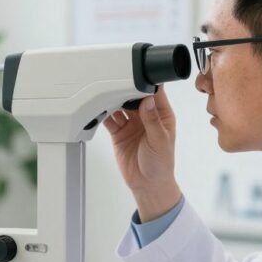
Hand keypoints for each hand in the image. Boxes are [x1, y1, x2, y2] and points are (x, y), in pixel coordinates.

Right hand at [103, 87, 181, 220]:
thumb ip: (152, 120)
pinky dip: (103, 114)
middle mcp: (146, 117)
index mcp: (162, 115)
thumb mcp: (160, 141)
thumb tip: (148, 100)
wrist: (147, 184)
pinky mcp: (119, 132)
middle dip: (125, 90)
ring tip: (105, 94)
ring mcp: (131, 124)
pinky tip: (99, 108)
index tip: (137, 76)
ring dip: (113, 100)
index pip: (155, 94)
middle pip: (134, 96)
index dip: (147, 84)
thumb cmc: (161, 164)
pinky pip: (109, 119)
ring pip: (120, 106)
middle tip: (116, 83)